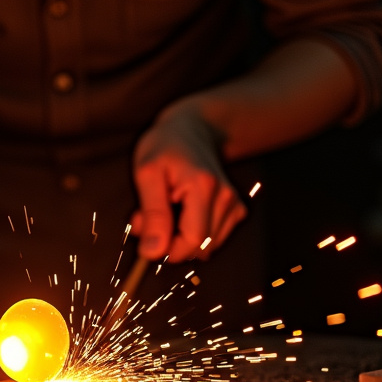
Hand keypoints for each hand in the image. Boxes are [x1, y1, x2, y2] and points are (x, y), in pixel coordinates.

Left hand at [132, 105, 246, 262]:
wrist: (192, 129)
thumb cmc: (165, 147)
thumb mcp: (147, 174)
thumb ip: (152, 214)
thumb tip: (153, 252)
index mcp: (204, 187)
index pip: (193, 241)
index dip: (168, 250)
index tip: (146, 236)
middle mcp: (226, 197)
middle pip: (199, 248)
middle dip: (169, 242)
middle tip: (146, 216)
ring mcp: (234, 205)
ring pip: (205, 248)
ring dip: (179, 239)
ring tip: (164, 209)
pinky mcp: (236, 211)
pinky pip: (211, 241)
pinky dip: (192, 234)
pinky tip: (181, 213)